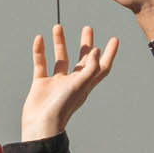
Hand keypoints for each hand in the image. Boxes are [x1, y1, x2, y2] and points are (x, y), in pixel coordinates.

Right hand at [14, 22, 119, 141]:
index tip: (114, 39)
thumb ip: (90, 68)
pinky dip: (40, 51)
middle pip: (82, 60)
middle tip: (87, 28)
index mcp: (86, 84)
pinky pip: (41, 63)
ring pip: (60, 58)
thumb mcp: (80, 86)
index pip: (101, 67)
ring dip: (60, 43)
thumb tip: (96, 50)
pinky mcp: (41, 84)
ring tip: (58, 27)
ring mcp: (57, 83)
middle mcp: (73, 82)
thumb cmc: (62, 109)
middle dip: (85, 44)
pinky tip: (39, 39)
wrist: (40, 125)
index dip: (109, 54)